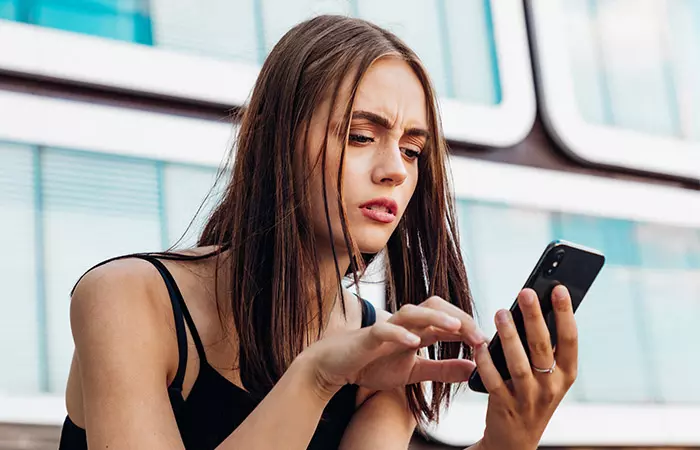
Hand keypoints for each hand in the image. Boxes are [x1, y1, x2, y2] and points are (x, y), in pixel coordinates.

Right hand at [300, 296, 486, 398]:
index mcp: (418, 330)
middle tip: (478, 336)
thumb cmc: (373, 363)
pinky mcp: (368, 337)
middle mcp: (405, 323)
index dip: (469, 327)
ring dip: (436, 317)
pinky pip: (385, 329)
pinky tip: (414, 343)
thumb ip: (442, 369)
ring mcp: (387, 327)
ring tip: (455, 327)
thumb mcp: (414, 371)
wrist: (336, 365)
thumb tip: (472, 369)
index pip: (448, 319)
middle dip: (459, 317)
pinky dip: (400, 334)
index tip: (487, 343)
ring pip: (413, 311)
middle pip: (435, 305)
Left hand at [476, 285, 576, 449]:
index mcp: (566, 374)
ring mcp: (529, 398)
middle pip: (543, 347)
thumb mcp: (547, 375)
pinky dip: (486, 362)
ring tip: (501, 313)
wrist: (514, 440)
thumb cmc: (531, 394)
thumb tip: (535, 305)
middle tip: (525, 292)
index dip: (565, 314)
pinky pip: (494, 380)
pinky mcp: (505, 406)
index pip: (571, 340)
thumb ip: (545, 347)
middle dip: (534, 317)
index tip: (558, 288)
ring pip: (519, 363)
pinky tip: (479, 345)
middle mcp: (552, 387)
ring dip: (509, 336)